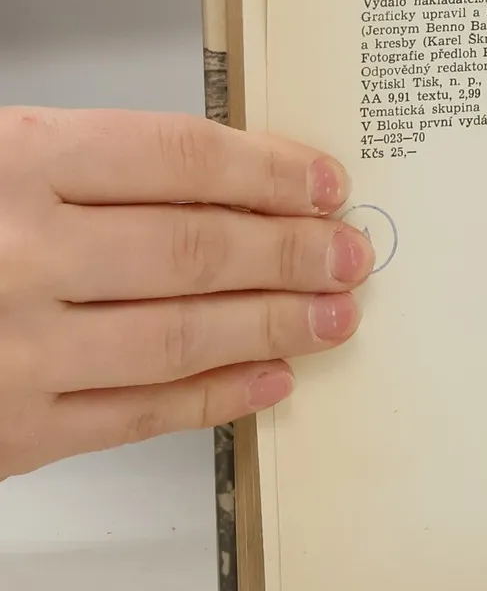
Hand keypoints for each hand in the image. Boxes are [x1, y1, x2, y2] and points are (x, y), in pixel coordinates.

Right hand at [0, 108, 367, 478]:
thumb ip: (91, 167)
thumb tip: (234, 181)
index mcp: (13, 162)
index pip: (181, 159)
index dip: (270, 171)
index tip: (325, 183)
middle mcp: (17, 253)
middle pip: (198, 249)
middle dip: (293, 253)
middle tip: (349, 253)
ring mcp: (14, 349)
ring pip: (183, 335)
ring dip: (275, 325)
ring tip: (333, 315)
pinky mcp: (9, 431)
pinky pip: (138, 415)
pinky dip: (217, 397)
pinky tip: (270, 378)